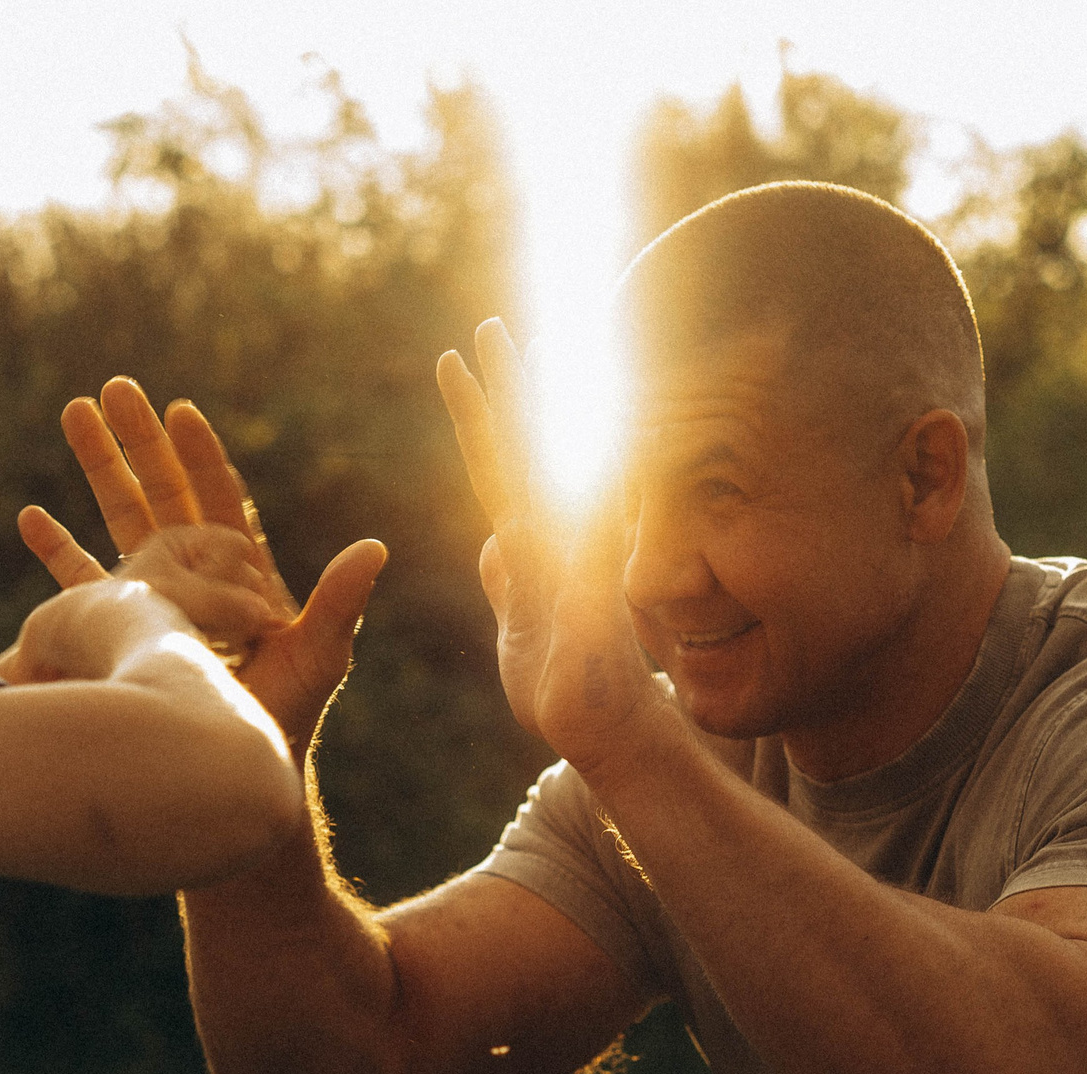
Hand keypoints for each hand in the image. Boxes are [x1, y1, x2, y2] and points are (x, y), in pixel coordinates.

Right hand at [17, 376, 386, 748]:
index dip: (199, 456)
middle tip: (111, 389)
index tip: (178, 409)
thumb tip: (375, 548)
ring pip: (119, 522)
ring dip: (96, 469)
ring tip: (72, 413)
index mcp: (240, 575)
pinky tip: (30, 515)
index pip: (217, 500)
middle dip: (137, 442)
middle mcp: (195, 578)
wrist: (230, 769)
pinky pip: (81, 582)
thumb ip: (338, 603)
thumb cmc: (282, 719)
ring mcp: (154, 602)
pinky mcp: (120, 631)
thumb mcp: (317, 657)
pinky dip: (58, 548)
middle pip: (162, 494)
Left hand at [436, 319, 655, 764]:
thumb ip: (507, 585)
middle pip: (523, 449)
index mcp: (535, 548)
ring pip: (540, 461)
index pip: (505, 470)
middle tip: (491, 326)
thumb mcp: (520, 632)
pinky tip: (549, 416)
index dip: (489, 420)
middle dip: (507, 388)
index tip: (478, 365)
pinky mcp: (583, 575)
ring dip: (524, 404)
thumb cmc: (569, 692)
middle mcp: (556, 537)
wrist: (609, 734)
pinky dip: (555, 460)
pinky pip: (562, 506)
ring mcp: (572, 551)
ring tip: (507, 345)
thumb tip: (493, 542)